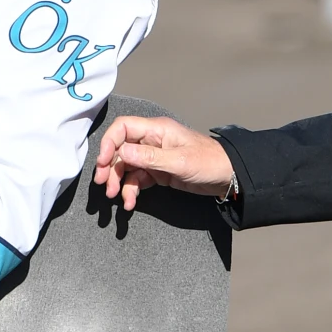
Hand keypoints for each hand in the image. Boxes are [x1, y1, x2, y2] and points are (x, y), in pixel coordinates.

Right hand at [94, 115, 234, 211]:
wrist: (228, 177)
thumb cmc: (208, 162)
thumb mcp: (179, 161)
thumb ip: (149, 157)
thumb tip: (121, 153)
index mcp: (156, 130)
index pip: (122, 128)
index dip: (109, 143)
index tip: (102, 163)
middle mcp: (151, 141)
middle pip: (120, 149)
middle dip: (110, 167)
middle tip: (103, 184)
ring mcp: (154, 157)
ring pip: (127, 167)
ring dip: (118, 181)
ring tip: (115, 197)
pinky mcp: (158, 172)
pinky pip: (138, 179)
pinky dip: (131, 190)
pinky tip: (130, 202)